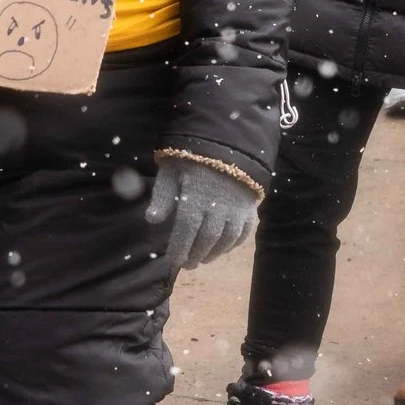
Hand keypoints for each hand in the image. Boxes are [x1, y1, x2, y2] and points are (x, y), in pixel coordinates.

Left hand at [145, 154, 260, 272]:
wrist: (231, 140)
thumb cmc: (194, 154)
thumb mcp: (172, 169)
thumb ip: (162, 194)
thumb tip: (152, 220)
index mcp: (196, 197)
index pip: (186, 230)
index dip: (180, 248)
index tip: (173, 260)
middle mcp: (219, 206)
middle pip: (207, 239)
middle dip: (195, 255)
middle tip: (187, 265)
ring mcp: (238, 208)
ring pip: (226, 239)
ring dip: (214, 253)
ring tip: (203, 259)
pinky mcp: (251, 207)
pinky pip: (244, 232)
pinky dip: (233, 244)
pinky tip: (224, 248)